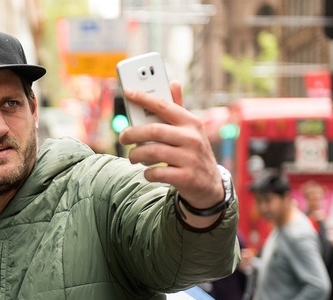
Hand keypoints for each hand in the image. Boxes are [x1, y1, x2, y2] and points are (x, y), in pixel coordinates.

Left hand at [117, 82, 224, 218]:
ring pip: (152, 152)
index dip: (144, 98)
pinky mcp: (186, 177)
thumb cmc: (192, 152)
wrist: (210, 185)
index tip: (127, 92)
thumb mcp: (190, 129)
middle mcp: (192, 138)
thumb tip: (174, 82)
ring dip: (136, 155)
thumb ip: (178, 109)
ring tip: (133, 157)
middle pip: (153, 130)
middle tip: (123, 137)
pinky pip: (156, 173)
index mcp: (191, 122)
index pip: (164, 105)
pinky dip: (147, 173)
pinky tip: (148, 172)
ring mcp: (190, 158)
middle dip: (132, 134)